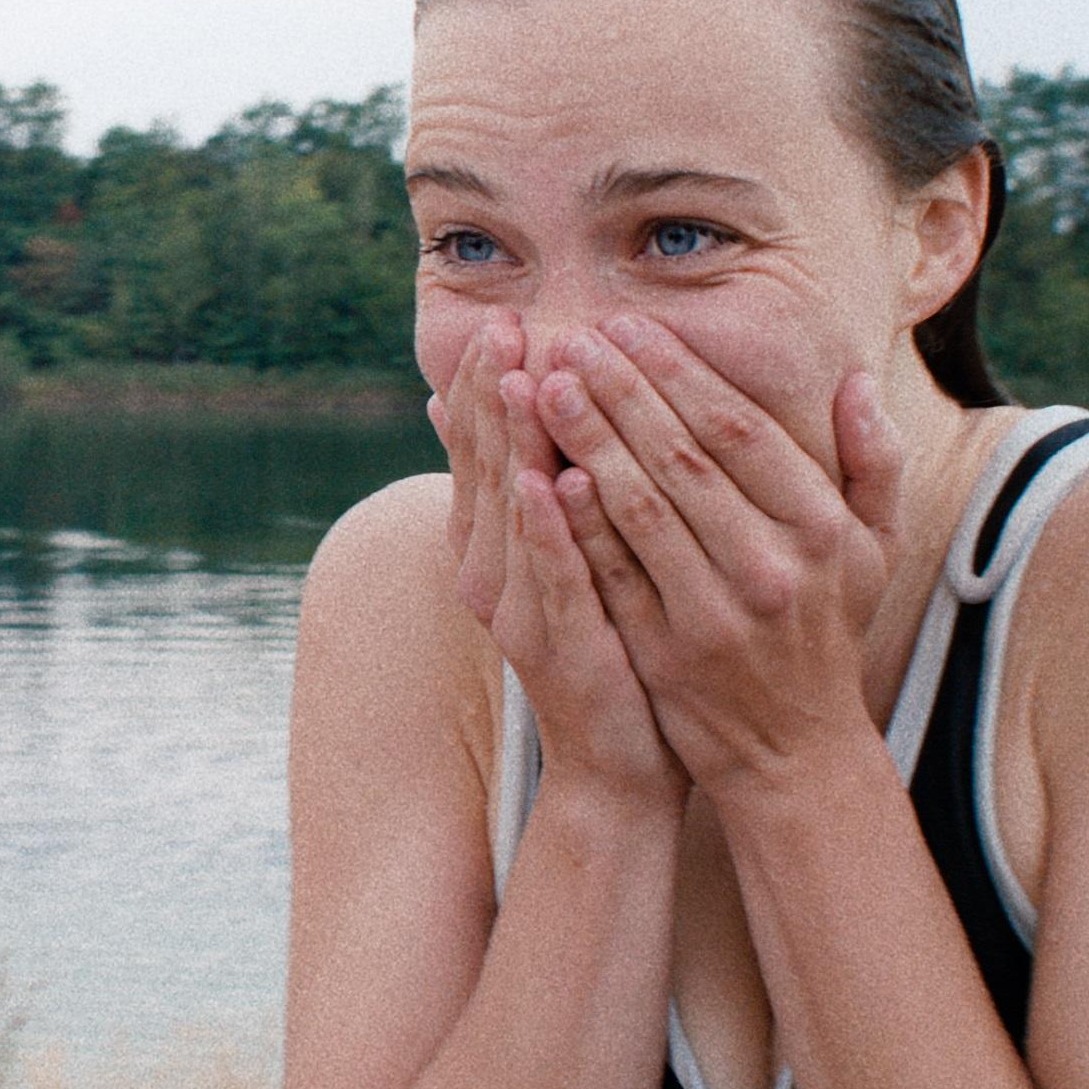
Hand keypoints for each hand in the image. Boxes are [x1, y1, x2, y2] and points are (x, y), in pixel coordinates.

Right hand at [430, 313, 682, 809]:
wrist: (614, 767)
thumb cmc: (602, 650)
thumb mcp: (561, 564)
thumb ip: (525, 492)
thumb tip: (474, 419)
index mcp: (494, 549)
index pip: (484, 451)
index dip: (490, 387)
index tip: (503, 322)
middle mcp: (492, 574)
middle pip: (489, 468)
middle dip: (498, 395)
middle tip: (504, 327)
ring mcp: (522, 612)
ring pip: (515, 512)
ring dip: (516, 444)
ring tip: (523, 379)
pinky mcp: (561, 647)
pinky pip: (554, 576)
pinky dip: (549, 528)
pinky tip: (551, 481)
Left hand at [531, 316, 906, 798]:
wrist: (794, 752)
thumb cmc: (827, 630)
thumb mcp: (873, 549)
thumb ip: (873, 462)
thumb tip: (855, 381)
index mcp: (820, 527)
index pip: (740, 430)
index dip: (679, 372)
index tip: (628, 326)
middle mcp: (772, 566)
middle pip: (682, 458)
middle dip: (621, 390)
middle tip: (571, 337)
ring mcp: (714, 612)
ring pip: (641, 508)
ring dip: (589, 441)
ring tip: (546, 385)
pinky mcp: (664, 652)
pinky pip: (614, 574)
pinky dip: (579, 523)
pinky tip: (543, 474)